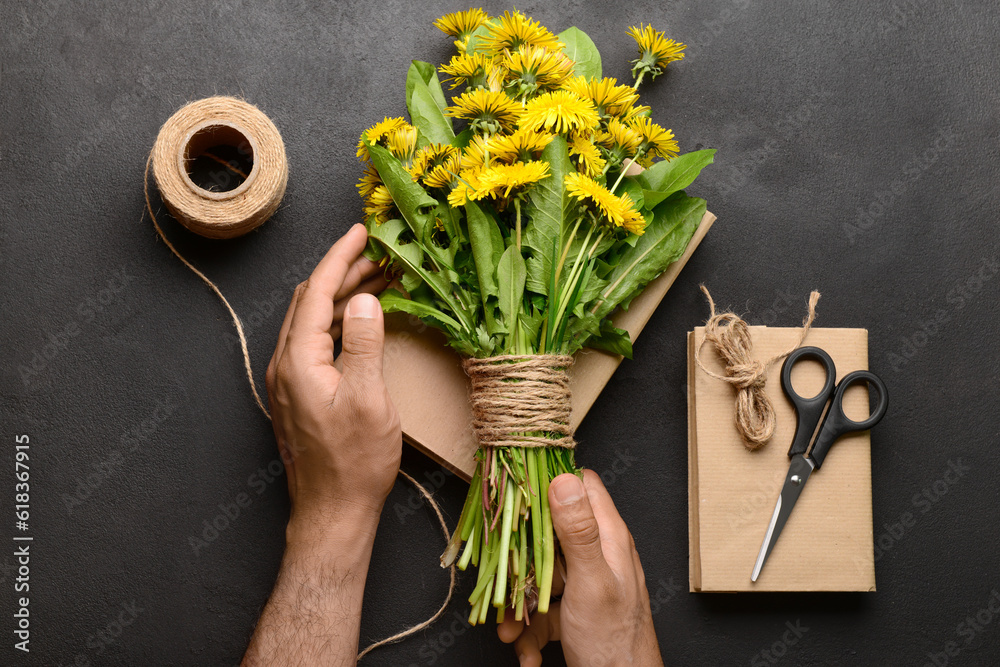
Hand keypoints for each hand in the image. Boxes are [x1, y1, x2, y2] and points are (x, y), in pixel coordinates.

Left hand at [265, 223, 398, 540]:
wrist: (331, 511)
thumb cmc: (354, 462)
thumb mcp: (369, 399)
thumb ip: (365, 344)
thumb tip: (366, 300)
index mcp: (298, 361)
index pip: (317, 293)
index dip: (340, 258)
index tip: (360, 232)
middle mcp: (285, 365)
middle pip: (311, 302)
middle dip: (343, 272)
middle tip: (379, 256)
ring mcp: (289, 381)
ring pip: (313, 321)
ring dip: (342, 298)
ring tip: (378, 282)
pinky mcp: (299, 394)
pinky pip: (315, 343)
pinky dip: (339, 323)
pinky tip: (363, 323)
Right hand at [498, 470, 663, 666]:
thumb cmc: (615, 642)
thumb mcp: (592, 581)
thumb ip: (579, 532)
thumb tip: (563, 479)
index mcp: (608, 537)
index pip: (582, 486)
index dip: (550, 481)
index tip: (518, 491)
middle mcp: (596, 554)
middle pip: (547, 533)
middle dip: (520, 559)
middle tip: (505, 577)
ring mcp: (582, 584)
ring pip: (537, 576)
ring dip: (519, 606)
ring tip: (512, 630)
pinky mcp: (571, 611)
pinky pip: (540, 611)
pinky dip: (529, 632)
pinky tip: (530, 652)